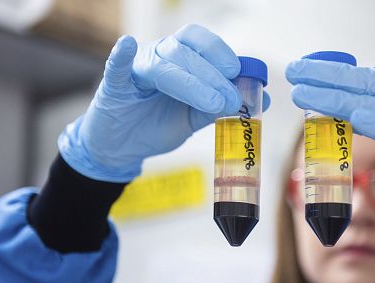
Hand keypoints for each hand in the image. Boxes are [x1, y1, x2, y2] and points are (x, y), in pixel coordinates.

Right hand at [59, 24, 269, 182]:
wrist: (124, 147)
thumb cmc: (157, 124)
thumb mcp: (194, 116)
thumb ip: (221, 106)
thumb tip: (261, 98)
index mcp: (178, 59)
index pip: (200, 43)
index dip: (220, 54)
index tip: (239, 74)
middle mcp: (158, 56)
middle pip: (185, 52)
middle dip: (212, 76)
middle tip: (231, 99)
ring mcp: (136, 68)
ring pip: (163, 64)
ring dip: (191, 81)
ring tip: (213, 102)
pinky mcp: (114, 85)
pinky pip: (116, 67)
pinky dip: (121, 56)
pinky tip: (127, 46)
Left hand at [286, 60, 374, 273]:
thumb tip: (354, 111)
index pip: (372, 76)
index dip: (337, 74)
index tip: (309, 70)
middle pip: (366, 82)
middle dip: (326, 77)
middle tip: (295, 70)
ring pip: (371, 101)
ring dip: (332, 97)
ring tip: (301, 91)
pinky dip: (371, 121)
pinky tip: (347, 114)